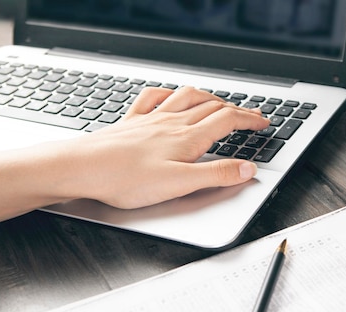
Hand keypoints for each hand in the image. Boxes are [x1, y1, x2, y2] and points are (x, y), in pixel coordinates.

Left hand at [0, 87, 269, 230]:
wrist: (82, 169)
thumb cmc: (125, 179)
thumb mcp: (180, 184)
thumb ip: (217, 175)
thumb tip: (248, 170)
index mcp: (187, 138)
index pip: (227, 121)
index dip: (249, 119)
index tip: (263, 122)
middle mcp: (171, 123)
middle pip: (212, 106)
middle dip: (236, 109)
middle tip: (250, 114)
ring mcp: (150, 120)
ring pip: (187, 97)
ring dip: (208, 97)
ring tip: (219, 101)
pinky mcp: (131, 123)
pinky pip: (153, 98)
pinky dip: (168, 94)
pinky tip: (169, 97)